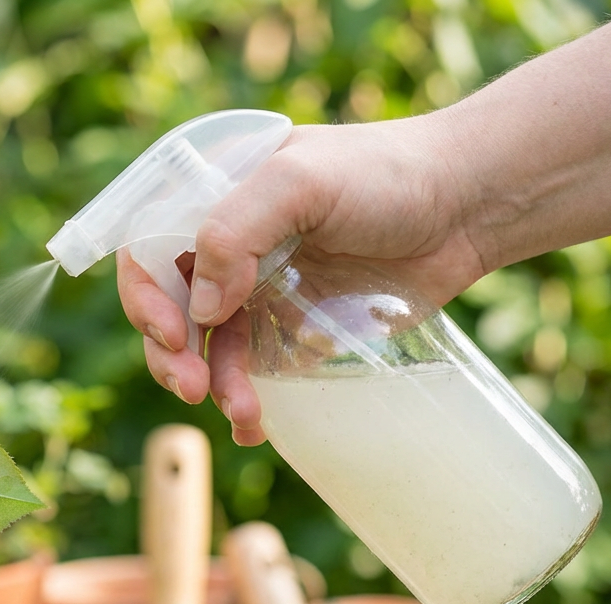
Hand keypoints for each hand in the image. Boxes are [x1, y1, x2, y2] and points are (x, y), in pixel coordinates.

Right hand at [117, 115, 490, 444]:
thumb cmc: (386, 173)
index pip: (145, 247)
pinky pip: (247, 370)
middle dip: (169, 353)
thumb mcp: (303, 181)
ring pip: (202, 349)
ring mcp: (253, 290)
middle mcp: (221, 246)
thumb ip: (238, 229)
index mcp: (208, 197)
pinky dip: (242, 400)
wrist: (466, 207)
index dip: (145, 294)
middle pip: (165, 307)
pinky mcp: (288, 329)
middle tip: (191, 386)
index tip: (174, 332)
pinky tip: (254, 424)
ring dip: (209, 383)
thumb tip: (200, 307)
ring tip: (241, 411)